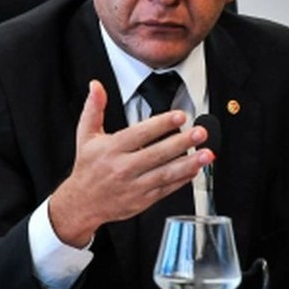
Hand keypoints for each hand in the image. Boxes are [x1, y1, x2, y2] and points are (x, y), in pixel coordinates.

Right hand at [49, 80, 214, 247]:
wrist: (82, 202)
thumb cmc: (87, 167)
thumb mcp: (85, 135)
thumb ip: (94, 109)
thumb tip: (96, 86)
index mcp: (112, 149)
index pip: (140, 134)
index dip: (161, 124)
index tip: (180, 116)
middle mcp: (123, 168)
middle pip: (157, 154)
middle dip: (181, 142)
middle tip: (200, 133)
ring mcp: (135, 186)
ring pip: (165, 173)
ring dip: (188, 163)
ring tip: (206, 154)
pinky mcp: (143, 200)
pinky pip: (166, 189)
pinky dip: (182, 180)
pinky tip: (195, 170)